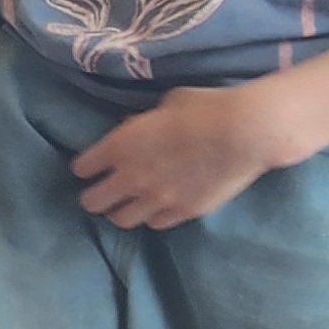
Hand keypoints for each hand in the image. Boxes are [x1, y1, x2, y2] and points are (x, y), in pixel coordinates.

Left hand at [68, 83, 302, 229]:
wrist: (246, 132)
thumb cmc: (206, 107)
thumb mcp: (166, 104)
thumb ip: (143, 123)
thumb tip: (135, 130)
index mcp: (121, 145)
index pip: (82, 168)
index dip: (85, 167)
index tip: (92, 165)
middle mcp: (132, 177)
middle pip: (92, 203)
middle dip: (94, 196)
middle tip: (104, 190)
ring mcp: (157, 200)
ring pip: (121, 220)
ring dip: (122, 211)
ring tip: (130, 203)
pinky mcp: (182, 213)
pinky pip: (155, 224)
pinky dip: (152, 216)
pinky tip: (159, 206)